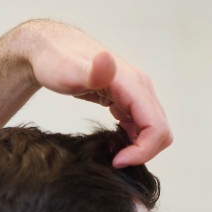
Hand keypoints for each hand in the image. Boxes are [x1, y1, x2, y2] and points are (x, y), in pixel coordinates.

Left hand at [10, 19, 172, 166]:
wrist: (50, 50)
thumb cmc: (56, 61)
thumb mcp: (68, 71)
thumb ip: (90, 71)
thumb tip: (107, 61)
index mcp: (133, 84)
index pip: (156, 128)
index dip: (142, 151)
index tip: (116, 161)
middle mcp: (141, 88)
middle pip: (161, 131)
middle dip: (142, 153)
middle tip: (114, 161)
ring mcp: (136, 94)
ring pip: (154, 130)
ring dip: (139, 148)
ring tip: (112, 155)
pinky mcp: (128, 100)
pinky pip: (143, 126)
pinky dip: (133, 140)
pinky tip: (113, 143)